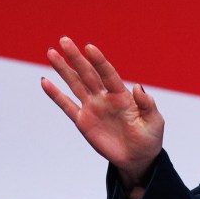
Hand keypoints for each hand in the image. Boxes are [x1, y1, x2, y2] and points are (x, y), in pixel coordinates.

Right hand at [41, 37, 163, 195]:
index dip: (99, 61)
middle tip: (64, 40)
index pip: (108, 74)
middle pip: (88, 74)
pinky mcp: (83, 121)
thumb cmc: (149, 138)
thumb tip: (139, 87)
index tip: (89, 47)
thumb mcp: (154, 121)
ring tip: (51, 52)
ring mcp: (93, 108)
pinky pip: (67, 105)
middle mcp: (105, 98)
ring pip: (75, 85)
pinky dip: (55, 94)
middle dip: (76, 57)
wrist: (137, 158)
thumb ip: (147, 104)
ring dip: (63, 69)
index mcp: (123, 96)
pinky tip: (45, 82)